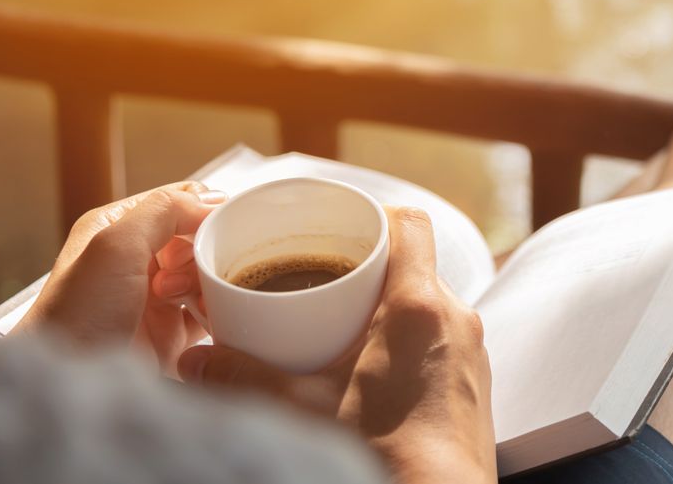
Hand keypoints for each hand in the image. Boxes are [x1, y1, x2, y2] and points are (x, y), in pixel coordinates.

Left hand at [14, 182, 226, 373]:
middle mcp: (137, 260)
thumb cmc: (77, 317)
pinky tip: (215, 318)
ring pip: (208, 274)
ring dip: (215, 283)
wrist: (72, 389)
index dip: (204, 211)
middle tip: (204, 271)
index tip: (222, 227)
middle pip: (199, 238)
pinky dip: (221, 312)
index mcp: (118, 228)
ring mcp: (155, 298)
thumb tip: (215, 201)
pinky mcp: (172, 333)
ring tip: (201, 301)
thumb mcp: (115, 245)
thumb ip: (164, 209)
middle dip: (210, 252)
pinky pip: (211, 312)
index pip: (178, 201)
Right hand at [177, 206, 495, 483]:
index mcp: (418, 306)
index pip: (409, 224)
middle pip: (415, 265)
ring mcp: (471, 351)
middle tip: (328, 289)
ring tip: (347, 334)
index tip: (342, 232)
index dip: (375, 218)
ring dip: (391, 310)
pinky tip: (376, 373)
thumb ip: (245, 377)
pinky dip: (411, 343)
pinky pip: (443, 339)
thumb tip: (198, 362)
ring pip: (430, 304)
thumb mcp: (303, 409)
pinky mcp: (473, 381)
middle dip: (370, 271)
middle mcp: (456, 319)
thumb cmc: (387, 454)